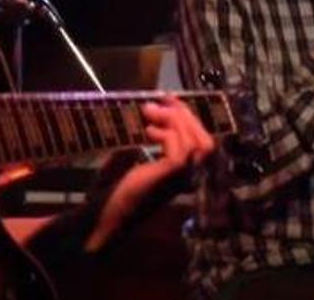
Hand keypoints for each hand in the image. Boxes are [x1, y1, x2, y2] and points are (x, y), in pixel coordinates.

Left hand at [83, 95, 214, 251]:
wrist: (108, 213)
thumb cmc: (118, 188)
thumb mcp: (136, 156)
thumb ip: (150, 138)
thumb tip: (151, 109)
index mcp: (184, 172)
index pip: (201, 141)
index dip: (188, 117)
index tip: (170, 99)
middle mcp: (188, 176)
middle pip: (205, 141)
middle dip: (185, 116)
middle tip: (162, 100)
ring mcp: (182, 178)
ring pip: (195, 143)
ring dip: (174, 121)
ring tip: (150, 113)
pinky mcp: (170, 176)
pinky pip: (180, 149)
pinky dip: (167, 134)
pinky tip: (148, 132)